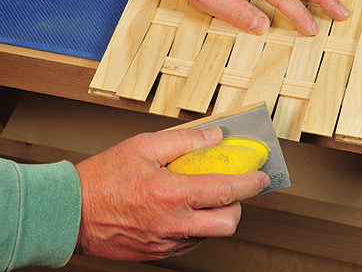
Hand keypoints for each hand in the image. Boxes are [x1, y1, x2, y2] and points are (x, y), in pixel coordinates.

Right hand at [74, 127, 268, 260]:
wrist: (71, 212)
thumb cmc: (104, 178)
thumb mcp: (144, 146)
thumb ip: (185, 141)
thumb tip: (215, 136)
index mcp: (172, 194)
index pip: (226, 191)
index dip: (251, 183)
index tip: (261, 178)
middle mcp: (173, 223)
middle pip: (228, 223)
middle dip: (238, 206)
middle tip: (230, 191)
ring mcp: (166, 243)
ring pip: (210, 235)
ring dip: (215, 217)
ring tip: (201, 199)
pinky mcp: (158, 253)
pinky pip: (190, 243)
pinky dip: (195, 227)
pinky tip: (182, 212)